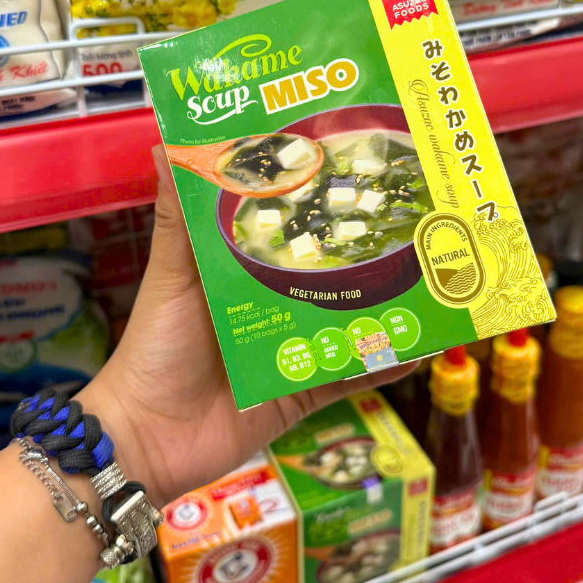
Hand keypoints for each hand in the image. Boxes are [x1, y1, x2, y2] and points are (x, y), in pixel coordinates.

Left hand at [78, 147, 417, 507]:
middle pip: (326, 273)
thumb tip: (163, 144)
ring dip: (387, 306)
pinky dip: (384, 363)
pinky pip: (352, 374)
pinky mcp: (304, 390)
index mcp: (240, 269)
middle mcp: (273, 304)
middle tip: (414, 217)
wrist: (149, 438)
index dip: (314, 199)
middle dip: (365, 251)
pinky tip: (422, 346)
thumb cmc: (155, 349)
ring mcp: (292, 347)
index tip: (352, 164)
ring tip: (432, 276)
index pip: (284, 226)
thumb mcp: (171, 278)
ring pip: (348, 321)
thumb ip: (177, 221)